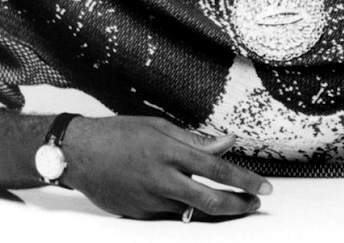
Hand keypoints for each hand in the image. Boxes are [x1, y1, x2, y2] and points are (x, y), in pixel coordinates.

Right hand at [62, 115, 271, 220]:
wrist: (79, 154)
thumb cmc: (120, 133)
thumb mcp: (159, 127)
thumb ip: (194, 139)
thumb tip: (226, 143)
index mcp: (169, 151)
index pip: (216, 168)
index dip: (244, 180)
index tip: (264, 188)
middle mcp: (163, 179)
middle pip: (210, 201)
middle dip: (238, 205)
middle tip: (255, 203)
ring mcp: (151, 200)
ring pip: (193, 213)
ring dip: (216, 211)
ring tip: (234, 204)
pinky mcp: (140, 215)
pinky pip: (171, 215)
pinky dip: (187, 211)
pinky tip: (195, 203)